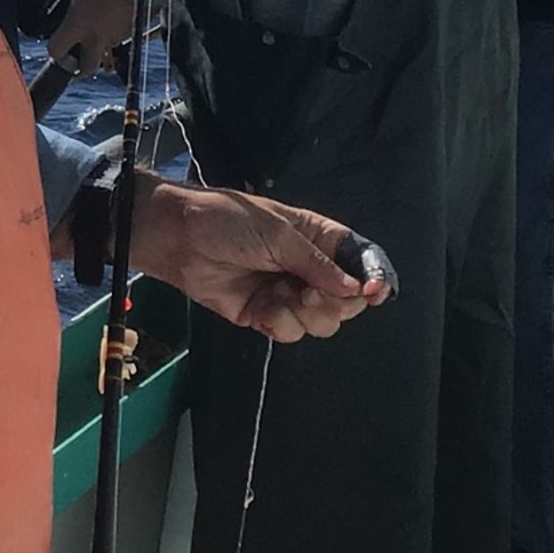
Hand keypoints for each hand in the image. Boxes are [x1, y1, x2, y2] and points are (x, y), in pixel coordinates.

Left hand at [26, 0, 135, 78]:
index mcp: (78, 24)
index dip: (53, 49)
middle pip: (86, 68)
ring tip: (96, 26)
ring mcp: (118, 35)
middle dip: (79, 64)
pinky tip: (113, 16)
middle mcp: (97, 36)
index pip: (56, 52)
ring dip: (98, 47)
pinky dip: (115, 33)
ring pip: (106, 53)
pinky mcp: (134, 29)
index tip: (54, 42)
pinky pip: (122, 39)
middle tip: (75, 51)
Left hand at [129, 177, 383, 342]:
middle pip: (346, 302)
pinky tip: (262, 305)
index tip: (375, 293)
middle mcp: (308, 269)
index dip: (373, 280)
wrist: (178, 239)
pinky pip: (289, 332)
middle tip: (309, 294)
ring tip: (279, 294)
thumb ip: (318, 264)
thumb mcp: (278, 234)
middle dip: (333, 304)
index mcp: (319, 239)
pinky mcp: (264, 314)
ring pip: (321, 323)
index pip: (361, 264)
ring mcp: (287, 293)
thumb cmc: (228, 221)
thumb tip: (356, 289)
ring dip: (303, 314)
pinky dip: (279, 322)